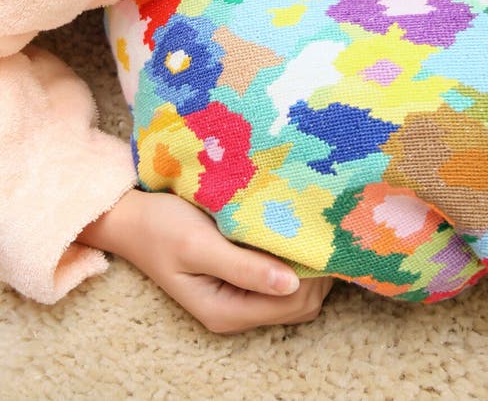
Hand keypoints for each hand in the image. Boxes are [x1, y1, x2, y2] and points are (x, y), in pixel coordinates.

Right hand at [77, 189, 332, 332]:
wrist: (131, 217)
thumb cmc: (161, 227)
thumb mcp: (198, 244)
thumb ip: (243, 267)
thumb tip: (292, 282)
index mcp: (225, 310)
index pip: (293, 303)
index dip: (312, 272)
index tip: (316, 232)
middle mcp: (236, 311)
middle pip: (300, 302)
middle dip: (314, 269)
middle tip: (315, 225)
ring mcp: (239, 296)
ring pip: (295, 291)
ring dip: (304, 262)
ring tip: (303, 225)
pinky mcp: (240, 278)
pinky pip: (280, 276)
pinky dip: (291, 257)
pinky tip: (289, 229)